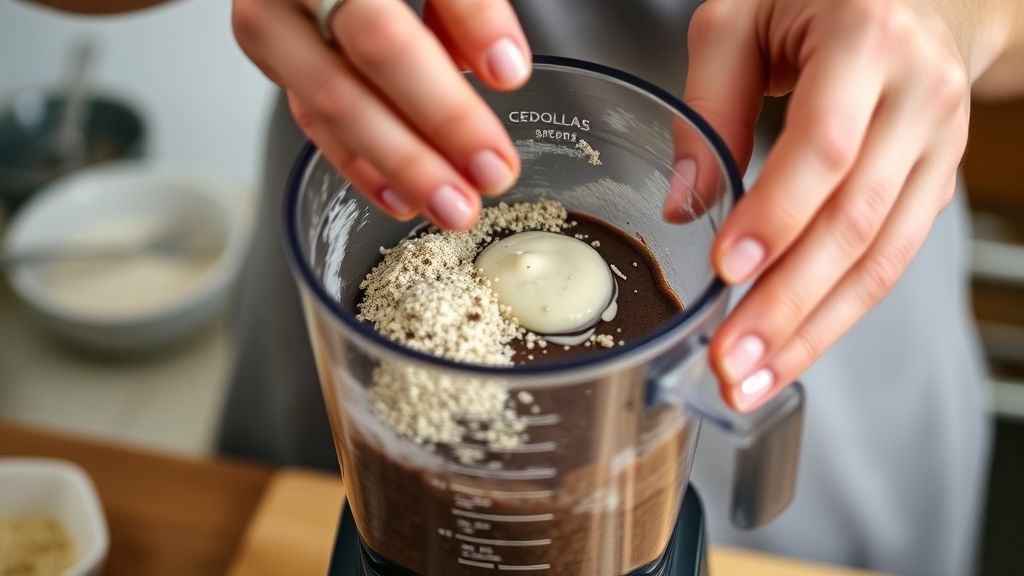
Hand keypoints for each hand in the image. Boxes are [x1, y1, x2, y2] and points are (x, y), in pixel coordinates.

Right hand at [231, 0, 530, 229]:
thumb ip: (465, 3)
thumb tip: (501, 67)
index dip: (472, 24)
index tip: (511, 73)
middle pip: (376, 48)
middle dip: (442, 117)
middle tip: (490, 169)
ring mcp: (275, 20)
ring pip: (334, 99)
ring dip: (403, 162)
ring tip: (453, 203)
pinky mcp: (273, 56)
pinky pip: (312, 118)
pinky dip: (360, 163)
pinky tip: (401, 196)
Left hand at [674, 0, 1015, 410]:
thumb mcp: (741, 16)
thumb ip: (707, 102)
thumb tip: (683, 205)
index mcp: (866, 40)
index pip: (823, 146)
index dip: (775, 215)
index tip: (726, 270)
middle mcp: (917, 97)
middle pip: (855, 221)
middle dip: (788, 303)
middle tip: (729, 361)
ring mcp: (938, 146)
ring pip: (880, 258)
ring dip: (813, 330)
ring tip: (752, 378)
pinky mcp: (935, 185)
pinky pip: (890, 260)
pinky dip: (838, 311)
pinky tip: (792, 347)